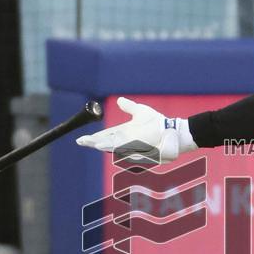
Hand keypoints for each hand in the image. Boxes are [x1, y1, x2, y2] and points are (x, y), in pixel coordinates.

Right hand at [76, 97, 195, 163]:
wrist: (172, 132)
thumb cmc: (158, 123)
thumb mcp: (140, 112)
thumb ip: (129, 107)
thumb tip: (119, 100)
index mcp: (124, 133)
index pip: (106, 135)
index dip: (94, 138)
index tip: (81, 140)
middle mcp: (127, 141)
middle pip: (108, 143)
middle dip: (96, 142)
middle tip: (83, 142)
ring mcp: (134, 148)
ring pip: (117, 148)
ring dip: (106, 146)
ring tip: (96, 143)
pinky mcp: (142, 152)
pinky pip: (131, 151)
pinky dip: (122, 150)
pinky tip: (114, 146)